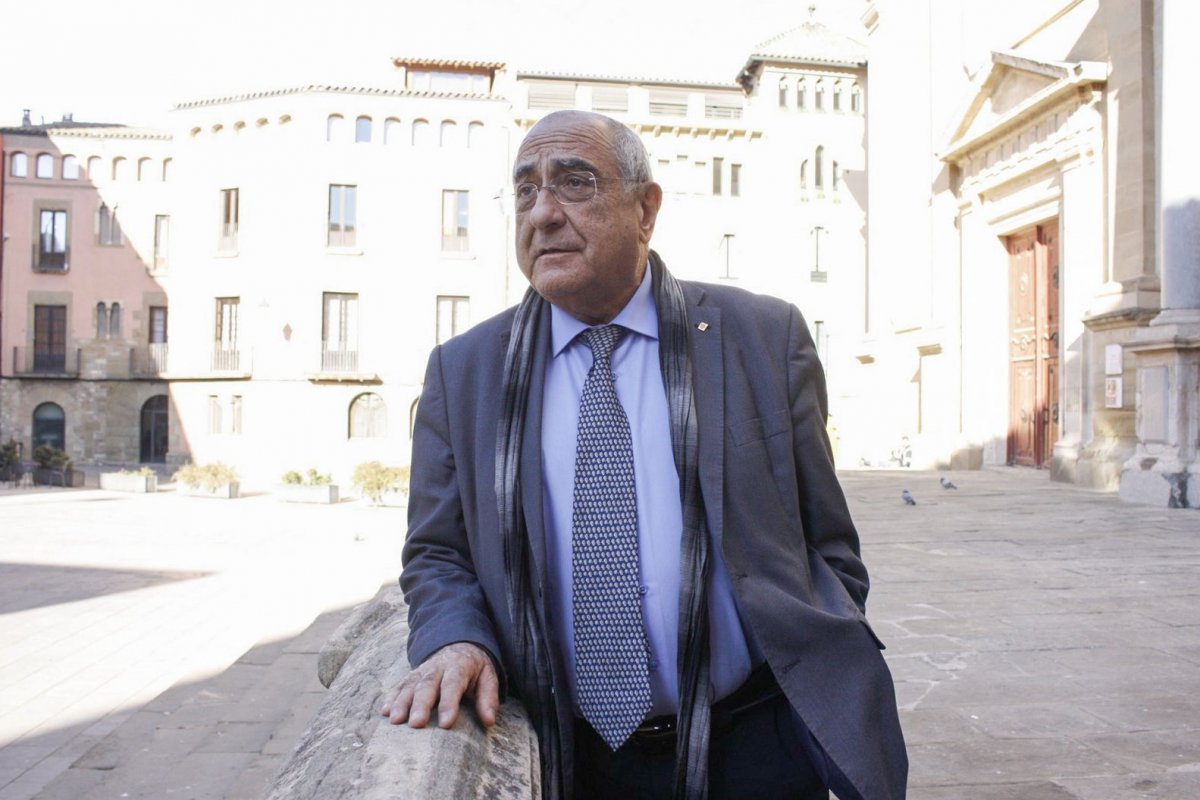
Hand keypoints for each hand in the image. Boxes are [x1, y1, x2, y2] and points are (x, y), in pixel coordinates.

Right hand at [379, 642, 499, 728]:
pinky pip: (400, 685)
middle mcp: (438, 666)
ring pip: (410, 685)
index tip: (445, 724)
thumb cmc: (475, 669)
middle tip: (416, 724)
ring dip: (401, 702)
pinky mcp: (412, 675)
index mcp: (459, 666)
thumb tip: (489, 721)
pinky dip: (391, 697)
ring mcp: (422, 670)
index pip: (453, 684)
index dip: (449, 703)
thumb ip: (488, 698)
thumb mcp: (488, 677)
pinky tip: (385, 712)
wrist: (459, 645)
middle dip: (420, 705)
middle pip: (427, 685)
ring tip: (395, 720)